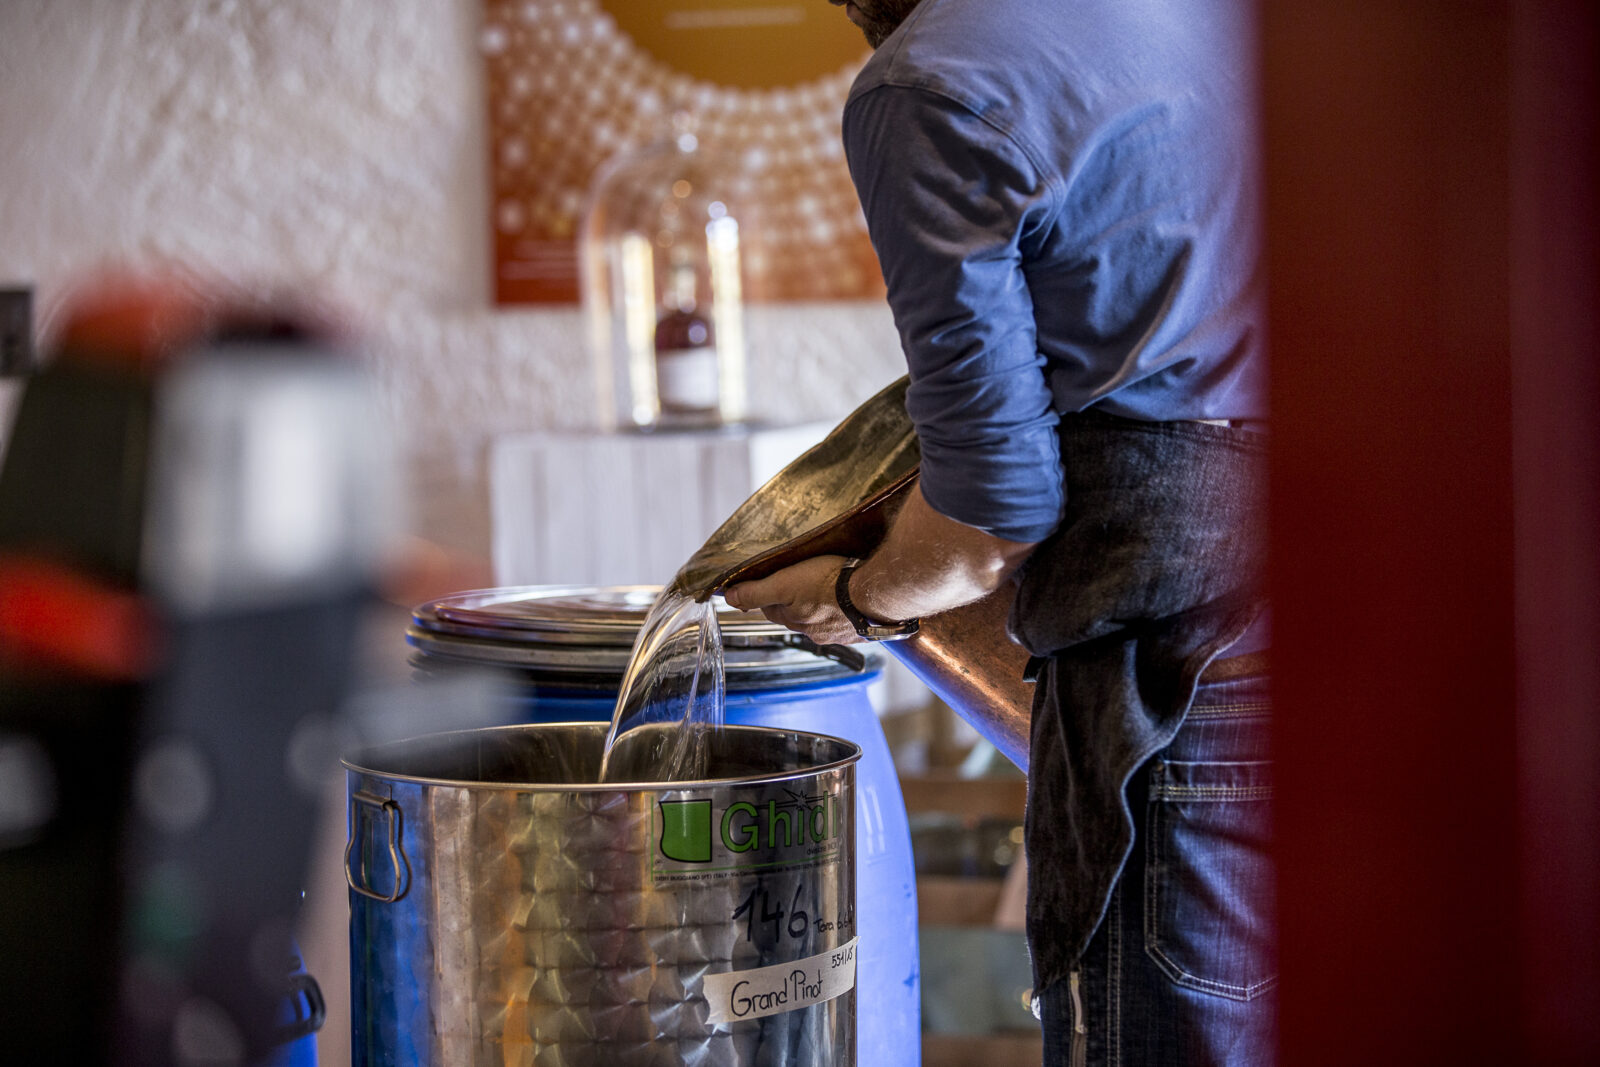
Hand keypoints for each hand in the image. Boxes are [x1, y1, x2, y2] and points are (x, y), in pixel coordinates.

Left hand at [721, 555, 860, 644]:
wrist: (875, 593)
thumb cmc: (832, 585)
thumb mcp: (784, 583)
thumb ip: (756, 592)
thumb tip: (729, 597)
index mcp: (796, 621)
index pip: (773, 610)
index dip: (770, 595)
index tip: (773, 582)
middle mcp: (816, 632)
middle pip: (798, 616)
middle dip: (797, 603)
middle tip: (803, 582)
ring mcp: (841, 633)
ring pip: (824, 620)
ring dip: (824, 608)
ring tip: (831, 590)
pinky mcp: (864, 629)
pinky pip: (850, 622)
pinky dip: (848, 613)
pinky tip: (853, 601)